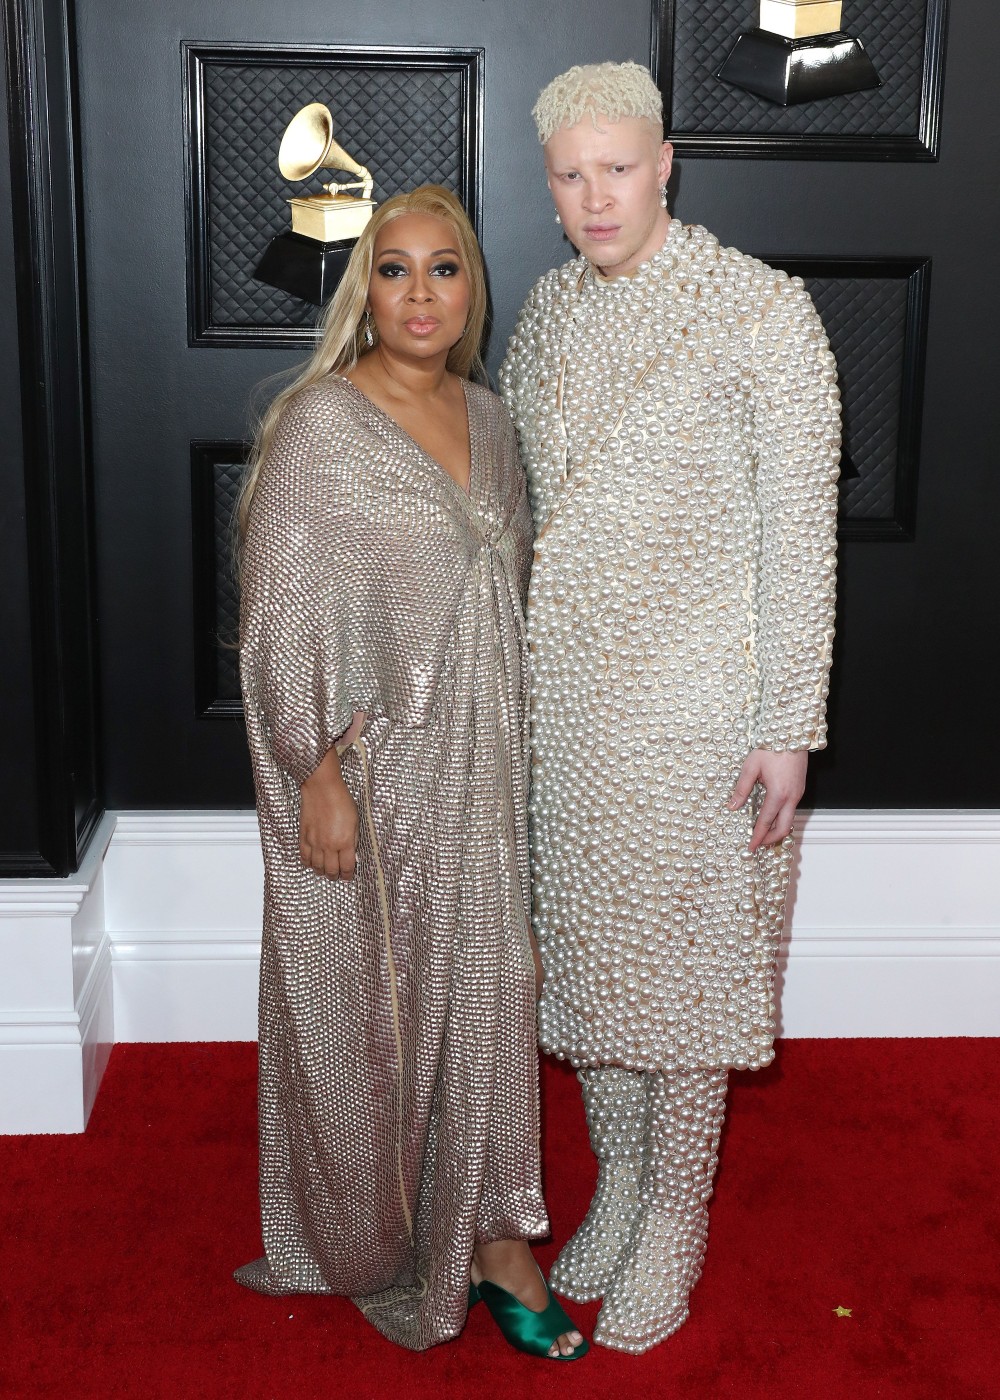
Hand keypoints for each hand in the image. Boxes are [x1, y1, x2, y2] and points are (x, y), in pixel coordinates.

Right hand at [299, 748, 358, 879]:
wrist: (322, 788)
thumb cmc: (341, 800)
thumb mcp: (355, 821)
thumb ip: (354, 840)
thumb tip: (353, 854)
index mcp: (345, 842)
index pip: (347, 867)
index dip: (348, 875)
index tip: (348, 876)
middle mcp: (329, 846)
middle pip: (331, 871)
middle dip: (335, 876)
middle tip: (337, 875)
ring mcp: (314, 842)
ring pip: (316, 867)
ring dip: (322, 872)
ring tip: (325, 870)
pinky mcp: (304, 837)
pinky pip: (304, 857)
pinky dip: (308, 863)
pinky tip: (312, 862)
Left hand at [727, 749, 807, 853]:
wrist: (791, 734)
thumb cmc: (771, 747)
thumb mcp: (751, 767)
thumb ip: (741, 789)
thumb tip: (733, 806)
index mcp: (778, 794)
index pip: (765, 822)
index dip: (757, 837)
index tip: (750, 847)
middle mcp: (792, 797)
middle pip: (783, 828)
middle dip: (770, 839)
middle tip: (757, 844)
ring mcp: (798, 794)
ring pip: (789, 820)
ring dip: (776, 829)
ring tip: (762, 832)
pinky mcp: (800, 789)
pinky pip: (791, 810)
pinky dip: (781, 818)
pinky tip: (771, 815)